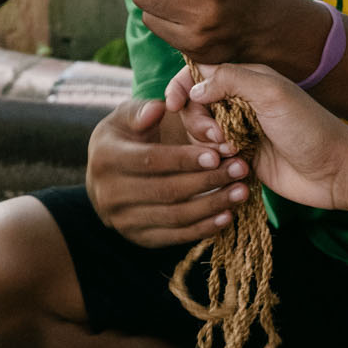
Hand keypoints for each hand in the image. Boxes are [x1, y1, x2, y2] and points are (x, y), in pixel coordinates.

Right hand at [83, 96, 249, 247]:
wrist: (106, 176)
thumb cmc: (125, 137)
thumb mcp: (128, 116)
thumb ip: (144, 110)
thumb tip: (159, 109)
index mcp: (106, 157)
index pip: (151, 161)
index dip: (184, 159)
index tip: (216, 154)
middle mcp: (109, 193)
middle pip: (166, 191)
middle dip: (208, 181)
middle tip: (240, 169)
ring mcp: (122, 220)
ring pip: (175, 216)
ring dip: (213, 205)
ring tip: (241, 191)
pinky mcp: (138, 238)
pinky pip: (174, 236)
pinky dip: (203, 228)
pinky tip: (227, 216)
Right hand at [171, 62, 347, 218]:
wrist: (335, 171)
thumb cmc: (309, 127)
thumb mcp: (271, 93)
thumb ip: (230, 80)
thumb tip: (194, 88)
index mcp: (247, 79)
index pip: (200, 74)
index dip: (180, 87)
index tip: (171, 105)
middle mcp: (240, 102)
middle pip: (194, 106)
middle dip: (197, 122)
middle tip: (218, 137)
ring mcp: (241, 131)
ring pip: (200, 135)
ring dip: (207, 145)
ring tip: (232, 153)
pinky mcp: (243, 159)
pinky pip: (214, 158)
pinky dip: (217, 163)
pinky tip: (238, 168)